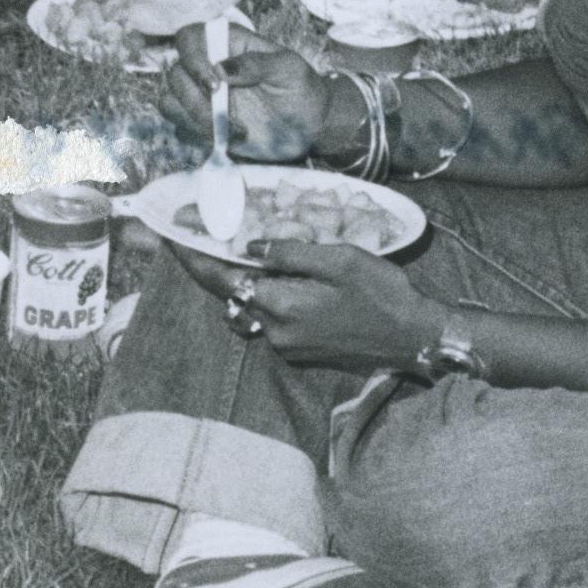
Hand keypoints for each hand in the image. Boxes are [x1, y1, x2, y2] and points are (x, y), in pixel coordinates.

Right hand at [162, 22, 335, 161]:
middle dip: (195, 98)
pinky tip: (228, 137)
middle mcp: (207, 67)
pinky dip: (197, 132)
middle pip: (175, 74)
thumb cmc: (301, 89)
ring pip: (170, 100)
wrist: (310, 126)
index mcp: (227, 45)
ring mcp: (202, 95)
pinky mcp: (202, 121)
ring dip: (194, 117)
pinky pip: (179, 124)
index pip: (189, 38)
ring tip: (230, 130)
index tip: (214, 84)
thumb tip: (220, 68)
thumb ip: (257, 63)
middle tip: (227, 116)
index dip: (191, 57)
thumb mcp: (289, 69)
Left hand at [163, 234, 438, 372]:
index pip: (221, 279)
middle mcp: (276, 331)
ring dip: (242, 283)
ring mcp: (288, 345)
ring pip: (250, 308)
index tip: (172, 236)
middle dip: (214, 266)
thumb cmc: (383, 293)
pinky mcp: (301, 351)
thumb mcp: (339, 259)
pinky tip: (277, 277)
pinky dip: (265, 298)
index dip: (193, 257)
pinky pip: (270, 320)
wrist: (415, 338)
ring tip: (238, 252)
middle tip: (202, 237)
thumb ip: (289, 252)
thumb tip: (249, 245)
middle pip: (232, 294)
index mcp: (281, 305)